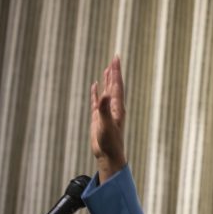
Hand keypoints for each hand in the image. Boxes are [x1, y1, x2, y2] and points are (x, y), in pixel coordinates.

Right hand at [90, 56, 126, 182]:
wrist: (108, 155)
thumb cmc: (110, 142)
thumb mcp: (106, 124)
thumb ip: (104, 109)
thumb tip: (104, 94)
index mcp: (117, 107)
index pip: (117, 85)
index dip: (116, 71)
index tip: (116, 58)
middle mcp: (114, 107)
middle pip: (114, 85)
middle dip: (114, 72)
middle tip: (115, 58)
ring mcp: (106, 112)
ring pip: (107, 91)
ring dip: (107, 80)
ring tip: (107, 69)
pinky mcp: (99, 117)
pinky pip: (97, 101)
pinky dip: (96, 92)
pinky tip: (95, 86)